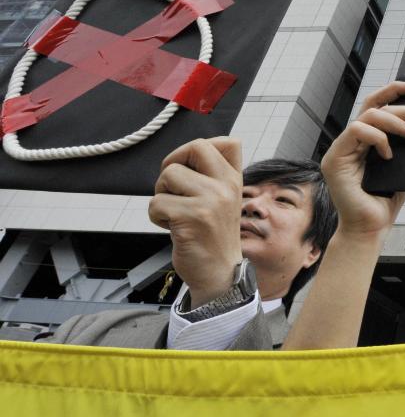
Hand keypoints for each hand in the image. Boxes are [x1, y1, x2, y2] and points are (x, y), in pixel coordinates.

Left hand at [149, 137, 242, 306]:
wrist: (219, 274)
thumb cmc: (214, 237)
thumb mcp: (225, 201)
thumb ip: (215, 176)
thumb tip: (189, 152)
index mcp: (235, 181)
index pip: (229, 142)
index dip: (201, 148)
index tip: (191, 167)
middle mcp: (226, 187)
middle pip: (195, 147)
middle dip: (173, 162)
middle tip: (173, 185)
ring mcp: (211, 201)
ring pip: (169, 175)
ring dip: (162, 195)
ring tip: (175, 213)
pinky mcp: (191, 217)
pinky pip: (157, 203)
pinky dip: (157, 216)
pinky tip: (173, 228)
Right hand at [321, 80, 404, 237]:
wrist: (370, 230)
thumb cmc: (385, 202)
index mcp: (365, 139)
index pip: (378, 105)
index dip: (396, 91)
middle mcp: (351, 140)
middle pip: (378, 107)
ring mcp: (341, 147)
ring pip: (370, 116)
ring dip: (401, 124)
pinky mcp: (335, 157)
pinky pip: (357, 130)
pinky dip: (378, 138)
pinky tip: (390, 155)